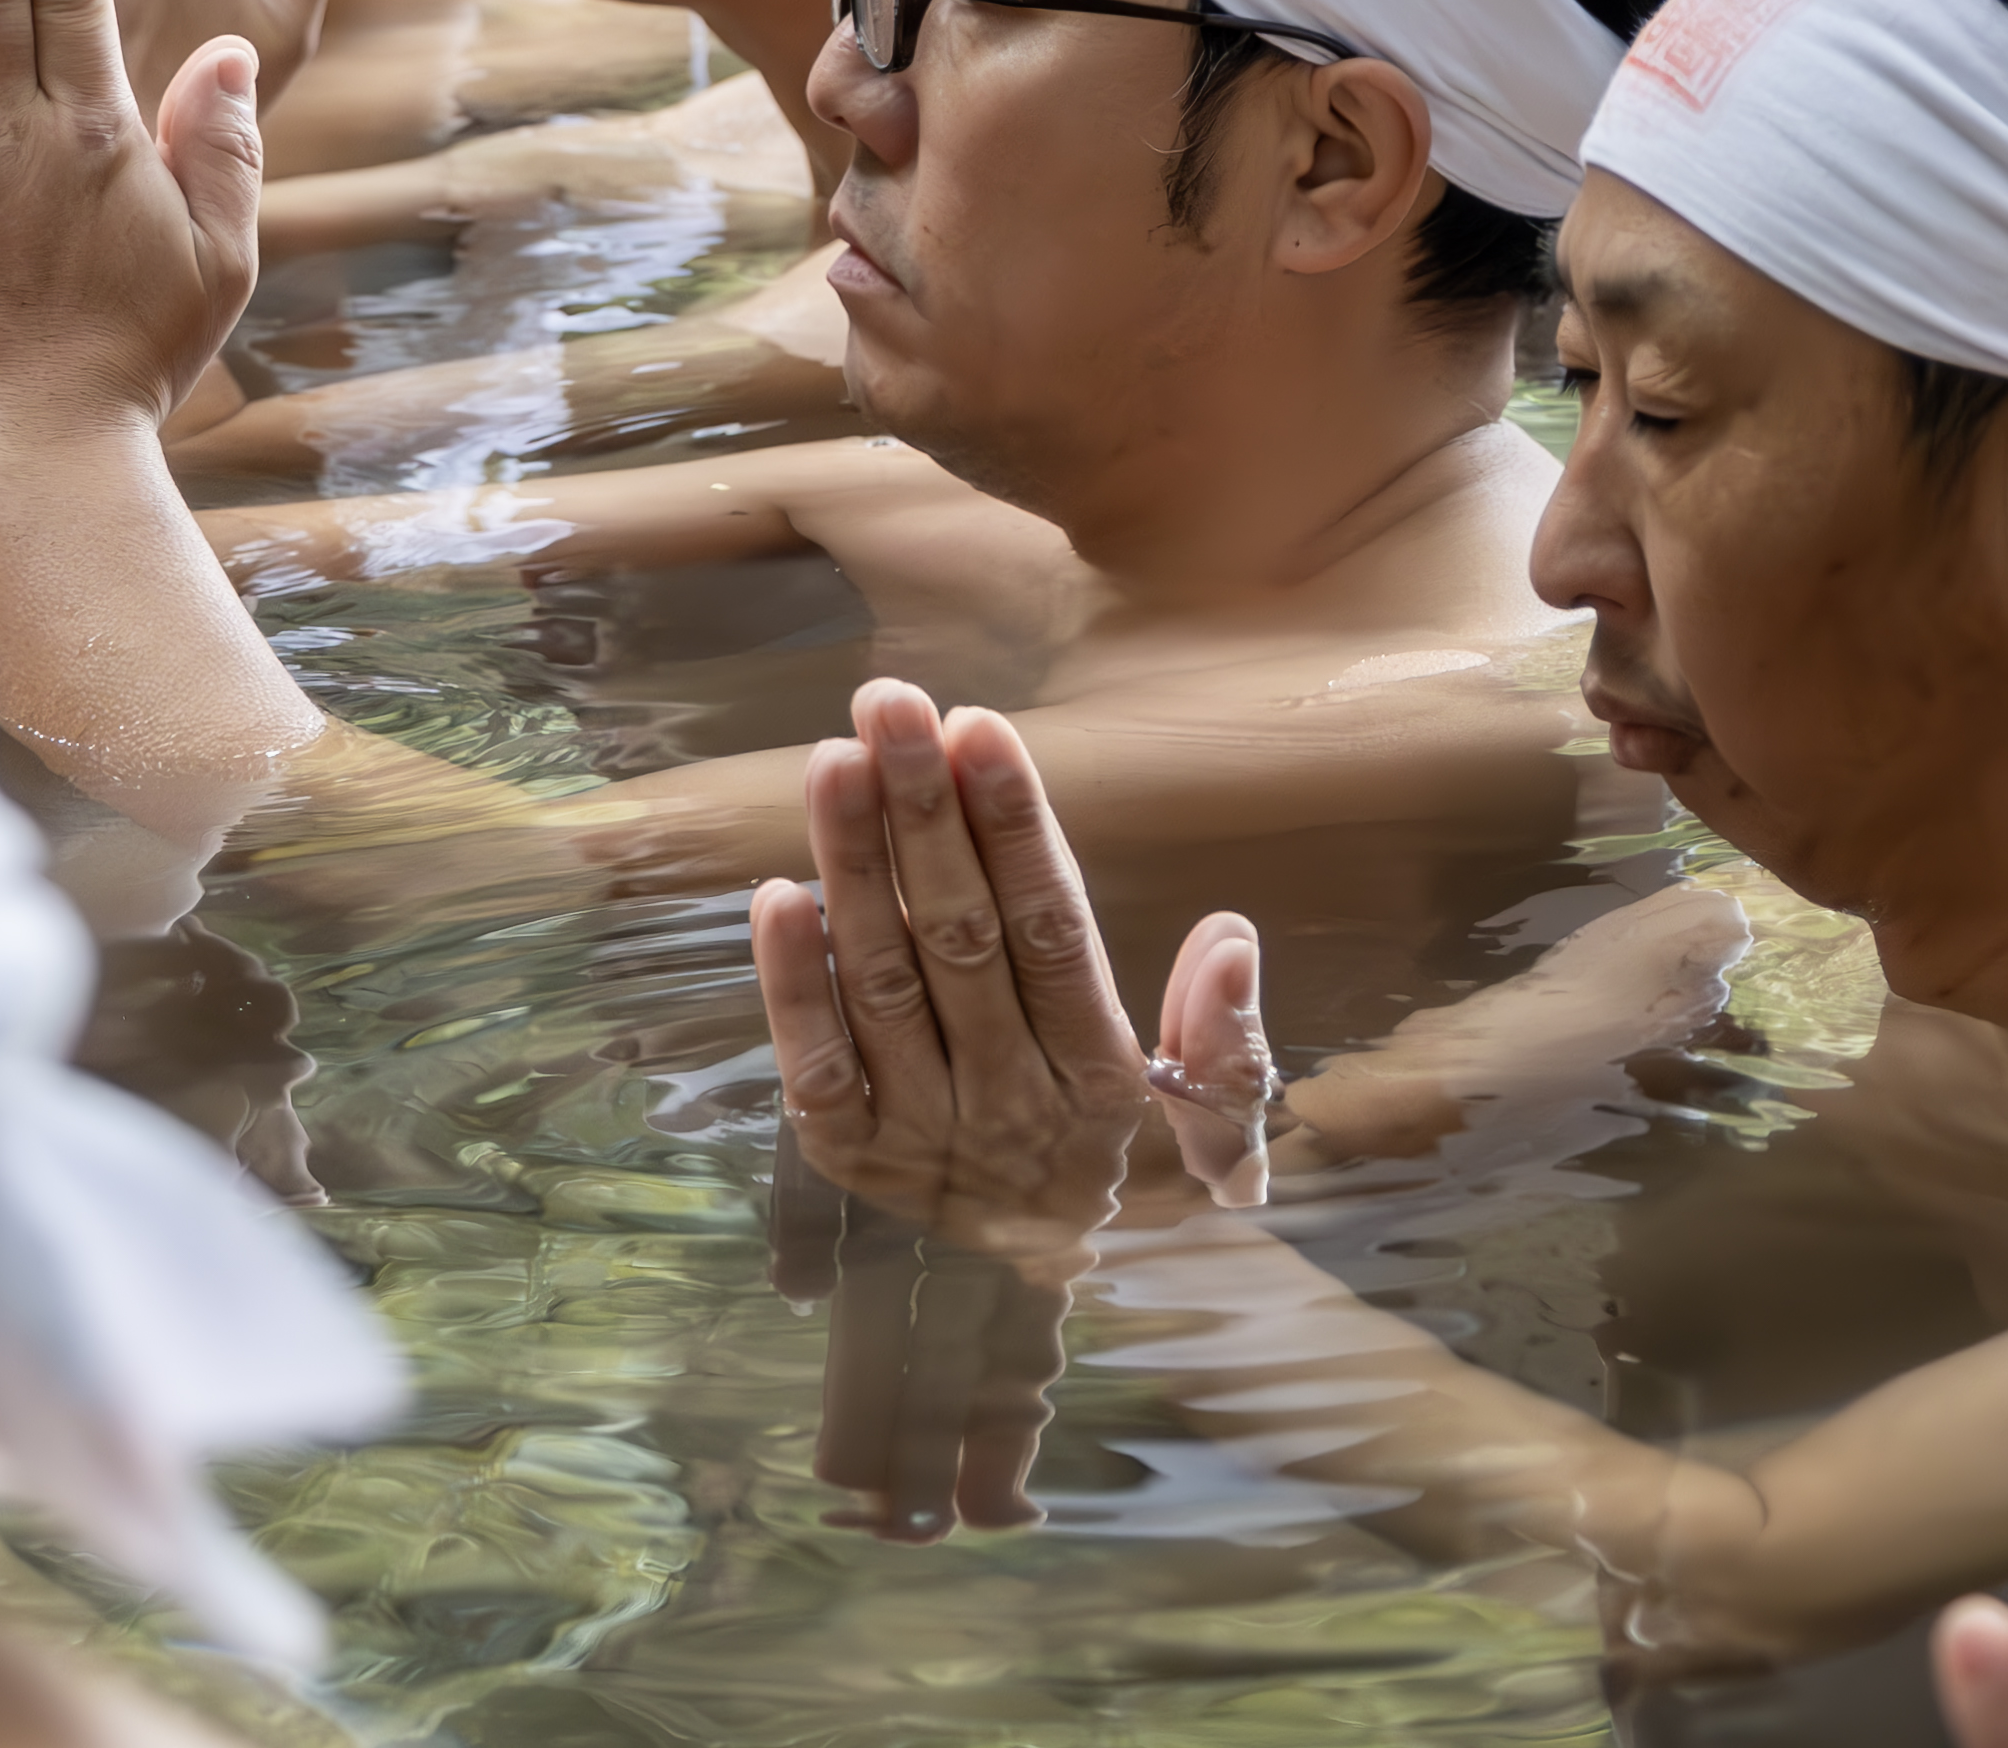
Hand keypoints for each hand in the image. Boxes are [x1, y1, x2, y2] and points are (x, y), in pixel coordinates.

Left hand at [753, 681, 1272, 1257]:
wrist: (1021, 1305)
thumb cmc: (1110, 1162)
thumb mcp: (1208, 1128)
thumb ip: (1225, 1041)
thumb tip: (1231, 938)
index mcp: (1099, 1076)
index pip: (1053, 932)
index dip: (1015, 827)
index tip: (979, 726)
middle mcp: (1008, 1102)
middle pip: (960, 939)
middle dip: (921, 810)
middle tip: (888, 702)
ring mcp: (922, 1133)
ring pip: (882, 983)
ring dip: (854, 864)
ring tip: (836, 758)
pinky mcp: (851, 1158)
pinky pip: (816, 1068)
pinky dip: (791, 984)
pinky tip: (775, 894)